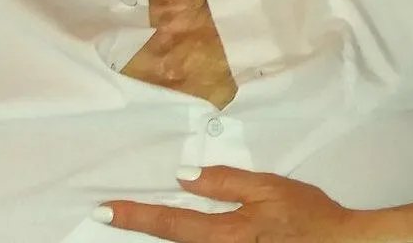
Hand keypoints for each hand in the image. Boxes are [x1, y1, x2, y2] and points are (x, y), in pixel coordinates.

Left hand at [101, 166, 367, 242]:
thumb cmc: (308, 216)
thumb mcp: (270, 189)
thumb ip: (228, 183)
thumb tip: (187, 176)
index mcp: (228, 232)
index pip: (172, 223)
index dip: (136, 216)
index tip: (104, 210)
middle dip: (142, 226)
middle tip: (111, 213)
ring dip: (166, 233)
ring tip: (142, 215)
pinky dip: (189, 240)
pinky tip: (185, 228)